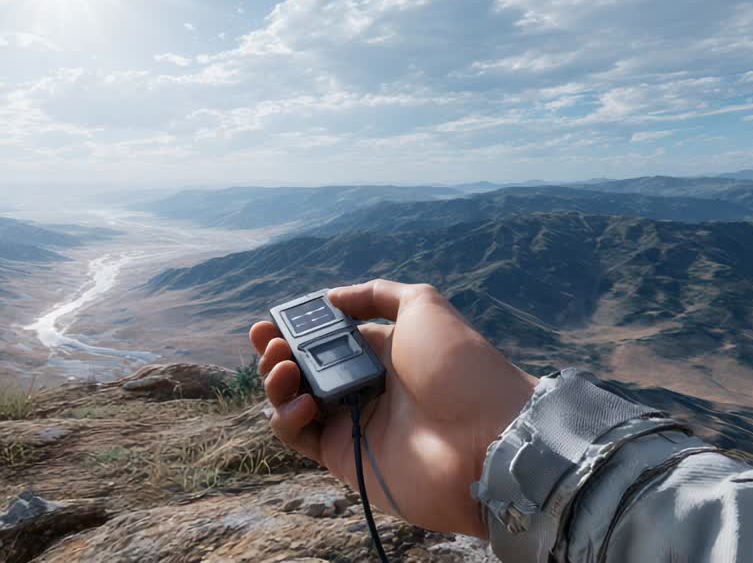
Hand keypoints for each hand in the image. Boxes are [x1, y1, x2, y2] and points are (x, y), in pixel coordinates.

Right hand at [249, 280, 536, 537]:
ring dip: (276, 380)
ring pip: (292, 401)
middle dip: (277, 350)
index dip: (298, 328)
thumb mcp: (424, 306)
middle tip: (266, 337)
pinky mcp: (342, 458)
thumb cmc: (459, 367)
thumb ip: (376, 294)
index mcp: (381, 352)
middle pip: (302, 368)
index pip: (326, 338)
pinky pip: (299, 437)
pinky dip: (287, 417)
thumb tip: (331, 299)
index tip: (276, 318)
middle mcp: (363, 386)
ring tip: (282, 366)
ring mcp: (351, 423)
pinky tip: (303, 402)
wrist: (485, 437)